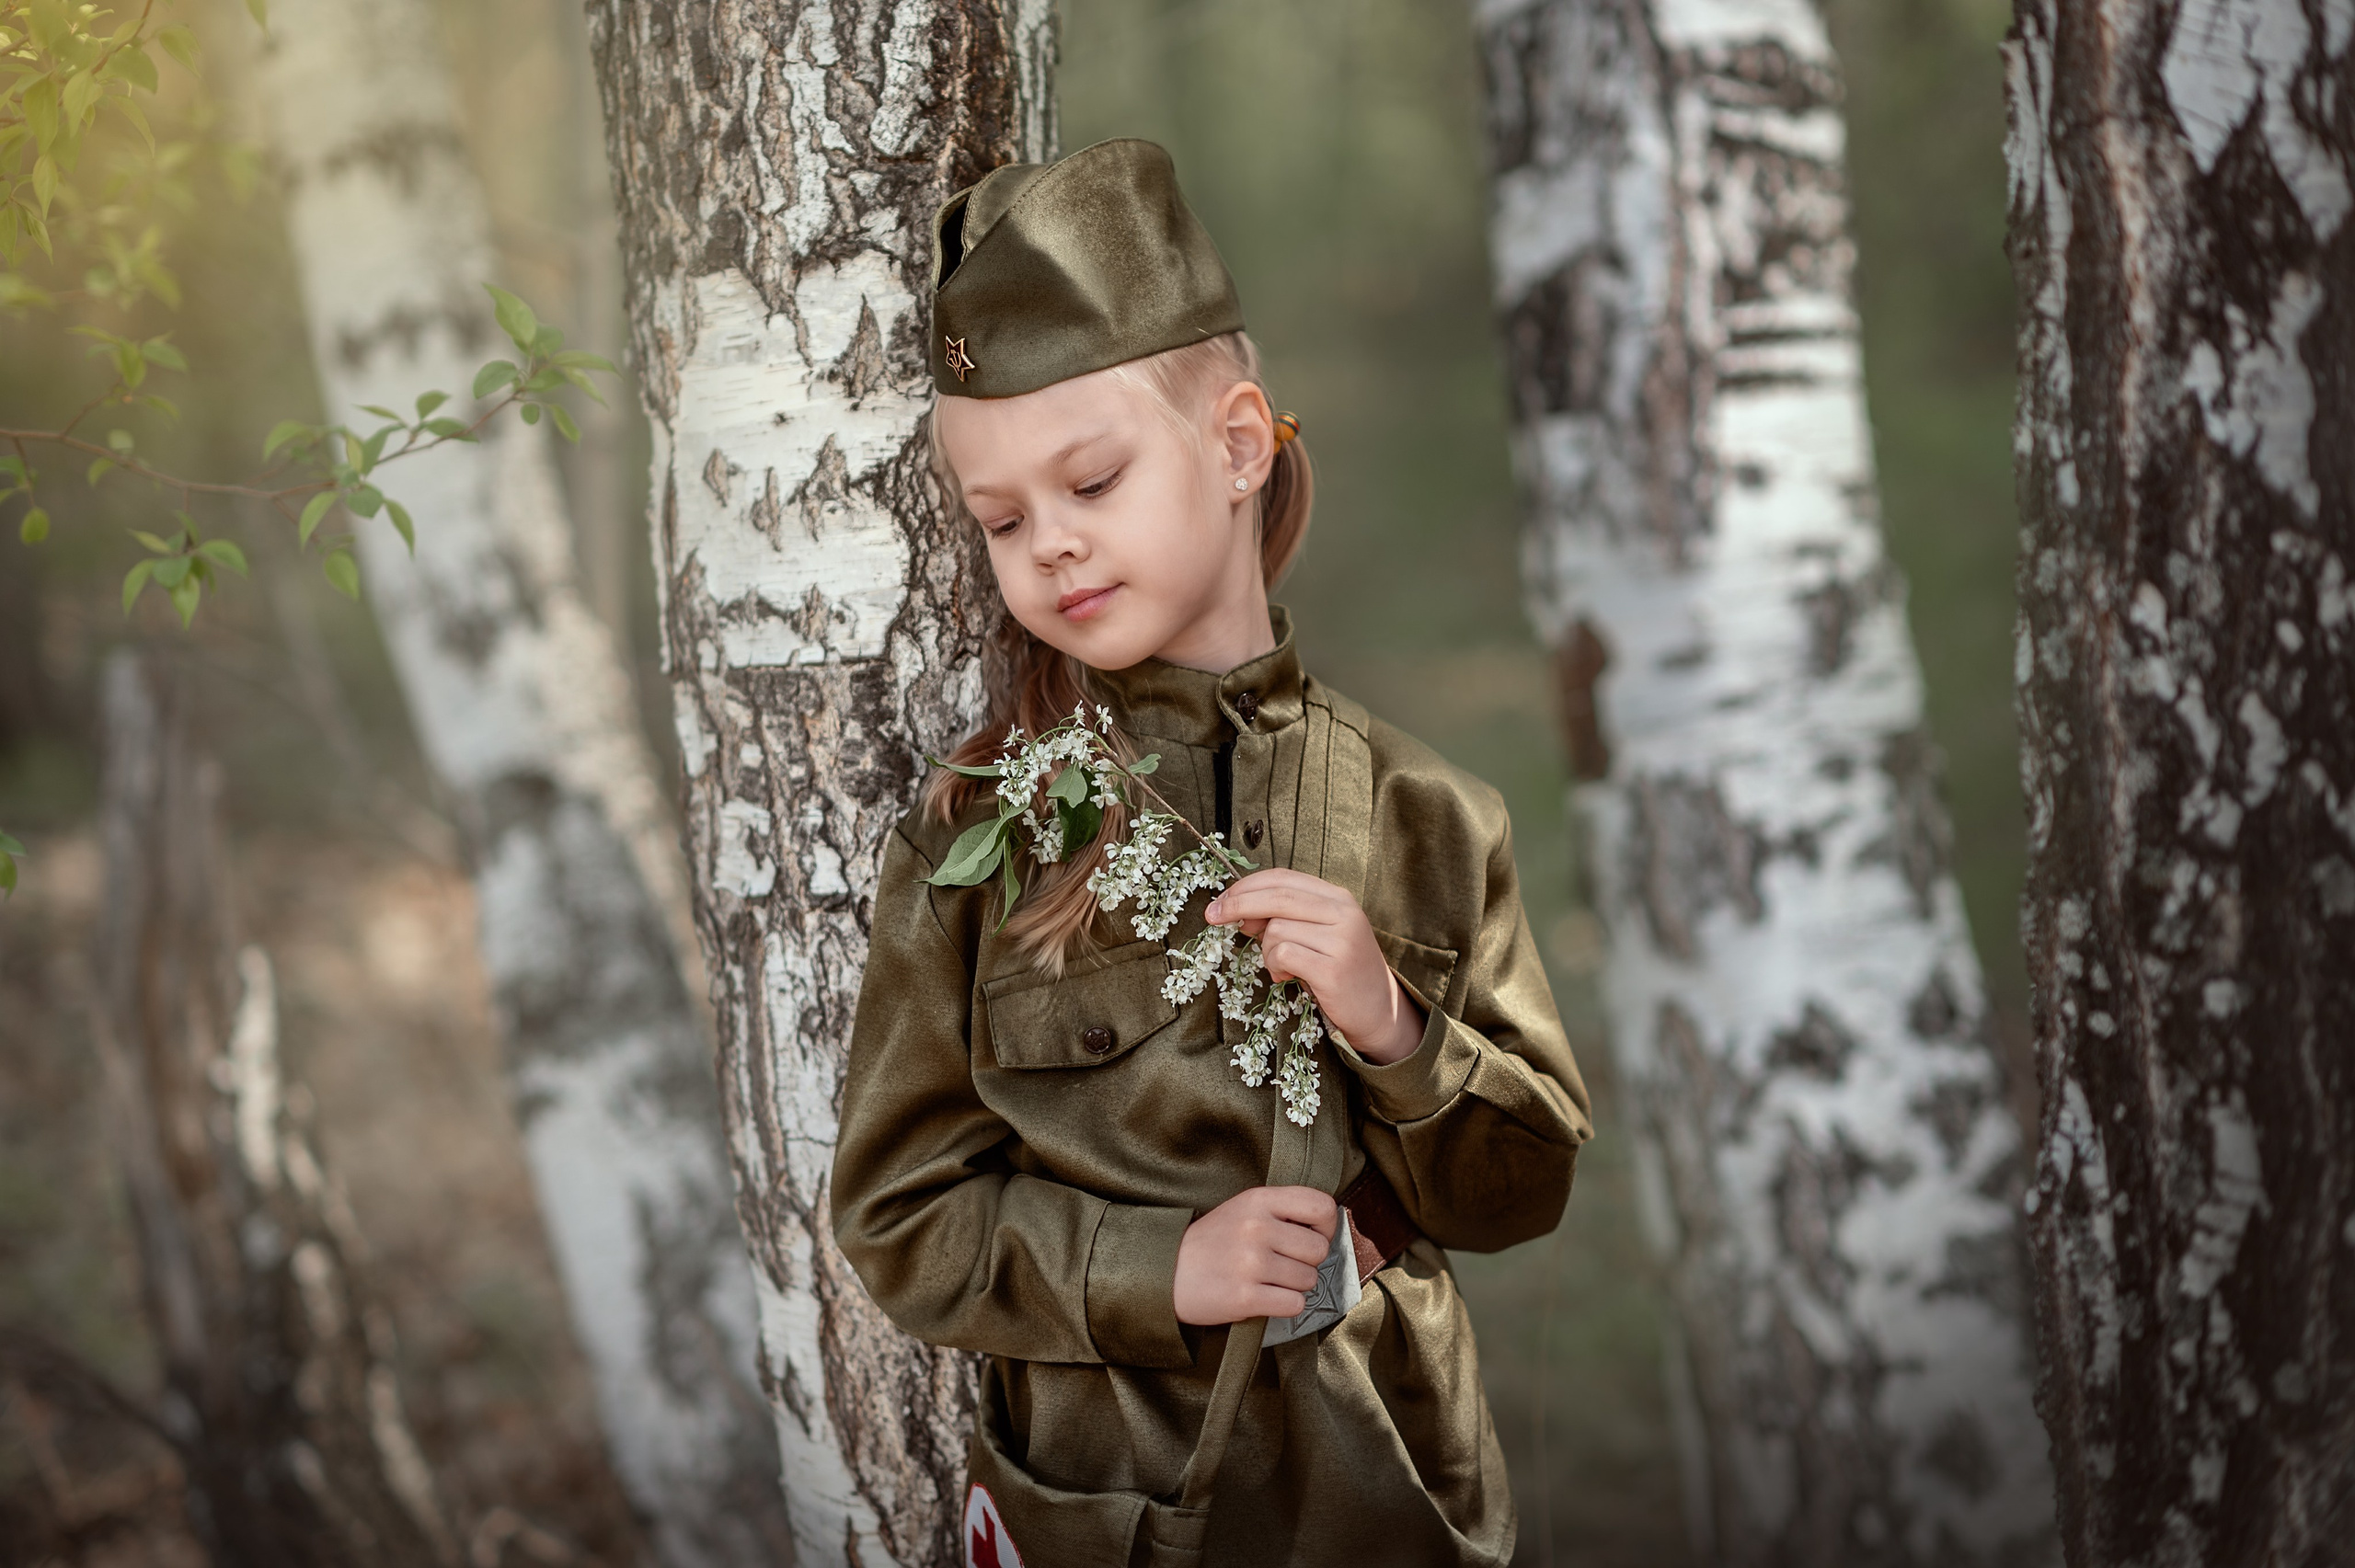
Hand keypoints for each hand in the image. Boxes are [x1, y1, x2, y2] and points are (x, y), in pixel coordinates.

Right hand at [1174, 1185, 1337, 1324]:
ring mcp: (1250, 1263)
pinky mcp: (1245, 1297)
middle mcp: (1257, 1228)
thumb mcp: (1243, 1208)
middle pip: (1319, 1250)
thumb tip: (1326, 1228)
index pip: (1322, 1206)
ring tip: (1268, 1281)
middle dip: (1307, 1263)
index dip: (1326, 1227)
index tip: (1311, 1238)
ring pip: (1308, 1280)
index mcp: (1259, 1200)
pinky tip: (1266, 1298)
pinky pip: (1294, 1304)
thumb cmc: (1211, 1242)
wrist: (1165, 1272)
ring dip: (1294, 1286)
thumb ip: (1281, 1210)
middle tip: (1283, 1265)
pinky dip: (1285, 1306)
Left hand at [1204, 869, 1424, 1063]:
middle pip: (1276, 896)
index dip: (1247, 886)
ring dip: (1267, 952)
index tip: (1221, 899)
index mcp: (1338, 898)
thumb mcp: (1316, 935)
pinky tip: (1287, 978)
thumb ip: (1283, 918)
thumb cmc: (1339, 970)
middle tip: (1212, 916)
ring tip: (1283, 968)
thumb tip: (1237, 910)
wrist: (1379, 1011)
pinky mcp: (1333, 968)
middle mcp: (1343, 913)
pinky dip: (1275, 967)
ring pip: (1276, 930)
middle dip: (1237, 904)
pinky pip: (1283, 955)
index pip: (1284, 878)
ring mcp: (1340, 940)